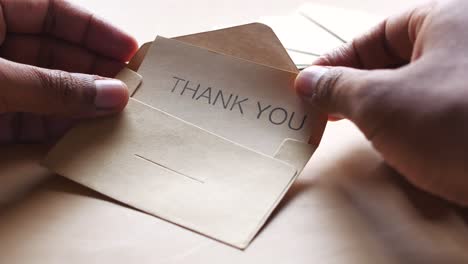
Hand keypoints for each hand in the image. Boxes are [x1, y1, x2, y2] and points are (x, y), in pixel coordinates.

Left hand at [0, 0, 137, 142]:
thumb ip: (53, 87)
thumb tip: (113, 94)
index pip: (51, 11)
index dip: (94, 30)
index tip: (129, 50)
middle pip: (51, 53)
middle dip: (90, 73)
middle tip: (126, 92)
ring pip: (41, 90)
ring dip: (76, 106)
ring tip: (112, 117)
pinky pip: (22, 119)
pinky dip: (50, 128)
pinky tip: (80, 135)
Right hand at [295, 0, 467, 205]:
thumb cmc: (455, 125)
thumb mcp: (380, 101)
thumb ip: (338, 87)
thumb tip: (306, 80)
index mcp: (449, 22)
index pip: (377, 35)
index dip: (338, 59)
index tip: (310, 82)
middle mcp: (465, 48)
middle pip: (394, 61)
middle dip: (355, 86)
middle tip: (323, 106)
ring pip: (411, 90)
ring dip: (377, 108)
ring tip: (349, 125)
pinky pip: (430, 113)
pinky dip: (404, 125)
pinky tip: (388, 141)